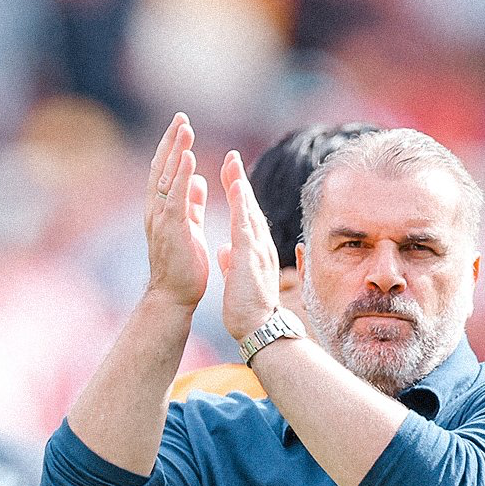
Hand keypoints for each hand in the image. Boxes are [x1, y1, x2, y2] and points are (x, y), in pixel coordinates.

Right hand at [144, 113, 209, 309]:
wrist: (174, 296)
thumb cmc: (183, 266)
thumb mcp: (190, 227)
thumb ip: (192, 203)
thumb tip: (199, 181)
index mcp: (162, 210)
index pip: (166, 172)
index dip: (172, 149)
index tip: (182, 127)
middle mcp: (157, 210)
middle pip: (162, 168)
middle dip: (172, 142)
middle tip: (181, 117)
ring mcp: (162, 219)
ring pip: (167, 178)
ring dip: (176, 152)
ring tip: (185, 129)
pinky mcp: (172, 229)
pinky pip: (177, 197)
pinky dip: (182, 176)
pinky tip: (189, 157)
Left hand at [218, 149, 281, 342]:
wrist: (257, 328)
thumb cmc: (248, 309)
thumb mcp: (236, 279)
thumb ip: (232, 262)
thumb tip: (224, 251)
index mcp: (254, 251)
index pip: (245, 217)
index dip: (238, 195)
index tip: (229, 176)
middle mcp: (260, 246)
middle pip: (249, 207)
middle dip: (239, 180)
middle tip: (231, 156)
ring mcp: (257, 250)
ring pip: (249, 211)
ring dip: (240, 185)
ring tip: (232, 163)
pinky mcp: (251, 256)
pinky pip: (246, 224)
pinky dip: (241, 204)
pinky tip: (237, 187)